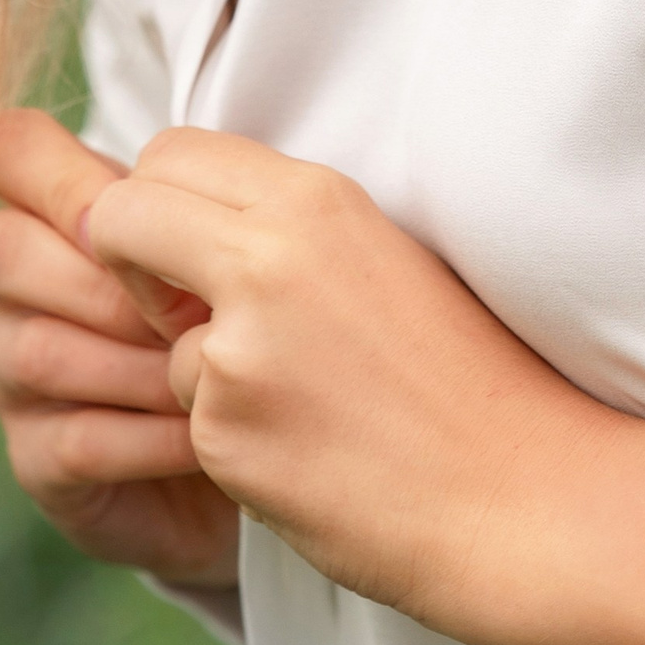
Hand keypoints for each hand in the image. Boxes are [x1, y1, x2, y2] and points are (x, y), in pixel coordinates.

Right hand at [0, 108, 241, 590]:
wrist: (253, 449)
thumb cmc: (232, 323)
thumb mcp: (218, 249)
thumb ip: (183, 204)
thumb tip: (173, 192)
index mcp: (52, 213)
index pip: (5, 150)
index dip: (58, 174)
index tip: (144, 213)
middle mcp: (13, 290)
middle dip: (105, 282)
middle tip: (191, 311)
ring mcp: (11, 378)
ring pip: (37, 351)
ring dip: (138, 365)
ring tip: (209, 375)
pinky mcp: (35, 462)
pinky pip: (75, 439)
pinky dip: (151, 435)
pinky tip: (203, 433)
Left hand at [87, 128, 644, 644]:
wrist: (520, 492)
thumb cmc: (465, 373)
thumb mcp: (382, 256)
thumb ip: (286, 228)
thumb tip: (187, 218)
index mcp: (318, 199)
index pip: (171, 152)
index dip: (165, 201)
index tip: (193, 248)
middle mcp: (269, 258)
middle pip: (124, 214)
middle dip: (128, 258)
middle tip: (183, 307)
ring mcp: (242, 348)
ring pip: (156, 332)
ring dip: (201, 366)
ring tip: (305, 399)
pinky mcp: (226, 433)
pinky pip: (189, 417)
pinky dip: (234, 436)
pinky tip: (310, 449)